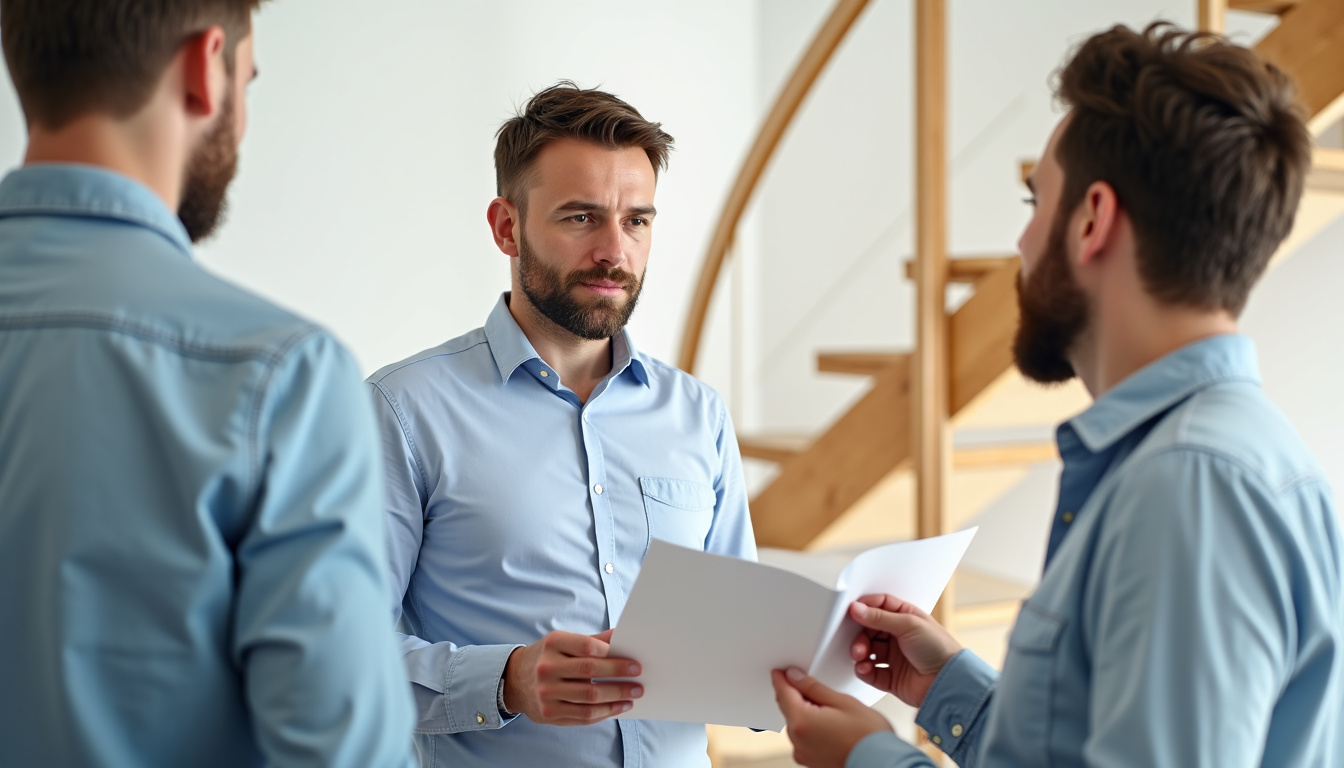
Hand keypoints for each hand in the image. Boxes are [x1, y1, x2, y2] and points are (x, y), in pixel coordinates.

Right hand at [503, 628, 642, 724]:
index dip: (610, 654)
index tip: (631, 661)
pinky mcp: (549, 713)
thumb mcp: (564, 642)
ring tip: (633, 694)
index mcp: (552, 644)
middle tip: (638, 676)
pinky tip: (619, 707)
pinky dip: (605, 712)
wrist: (515, 680)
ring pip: (589, 697)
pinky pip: (583, 715)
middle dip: (618, 675)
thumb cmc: (548, 657)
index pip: (586, 647)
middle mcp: (547, 668)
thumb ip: (593, 640)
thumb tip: (623, 636)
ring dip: (616, 697)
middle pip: (590, 672)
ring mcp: (546, 693)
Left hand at [772, 667, 892, 767]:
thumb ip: (814, 688)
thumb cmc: (868, 736)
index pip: (783, 693)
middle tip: (813, 685)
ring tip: (831, 709)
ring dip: (805, 712)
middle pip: (788, 709)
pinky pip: (804, 738)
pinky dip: (810, 727)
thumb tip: (795, 677)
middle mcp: (797, 741)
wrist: (882, 763)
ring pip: (796, 723)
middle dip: (796, 695)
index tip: (781, 671)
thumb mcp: (842, 701)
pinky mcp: (810, 762)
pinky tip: (829, 724)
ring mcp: (803, 754)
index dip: (781, 679)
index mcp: (802, 722)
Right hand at [849, 595, 962, 707]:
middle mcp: (898, 636)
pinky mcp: (890, 677)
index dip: (865, 608)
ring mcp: (894, 657)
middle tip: (858, 642)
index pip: (880, 606)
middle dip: (859, 635)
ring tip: (860, 656)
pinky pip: (870, 672)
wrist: (949, 682)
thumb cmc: (939, 649)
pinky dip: (863, 670)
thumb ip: (879, 617)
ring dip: (859, 652)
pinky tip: (865, 668)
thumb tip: (856, 608)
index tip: (851, 612)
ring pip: (867, 651)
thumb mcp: (909, 625)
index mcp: (905, 618)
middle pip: (869, 630)